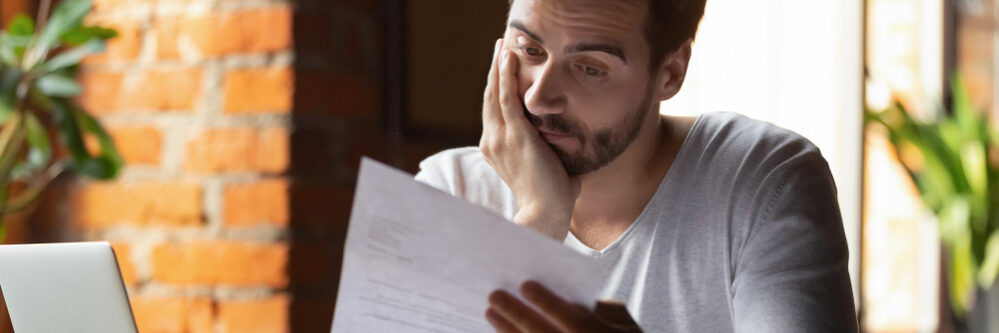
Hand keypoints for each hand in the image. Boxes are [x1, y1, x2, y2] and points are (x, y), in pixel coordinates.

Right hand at [479, 38, 580, 239]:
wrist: (545, 214)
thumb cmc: (552, 197)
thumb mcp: (548, 167)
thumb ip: (552, 153)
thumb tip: (569, 146)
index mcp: (496, 149)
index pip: (494, 111)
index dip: (497, 87)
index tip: (502, 69)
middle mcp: (492, 140)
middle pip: (490, 96)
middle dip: (495, 70)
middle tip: (499, 47)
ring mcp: (500, 137)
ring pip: (495, 92)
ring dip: (498, 66)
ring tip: (502, 45)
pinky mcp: (514, 134)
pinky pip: (506, 97)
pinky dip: (505, 75)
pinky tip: (508, 57)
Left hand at [486, 281, 642, 332]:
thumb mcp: (624, 321)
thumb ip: (601, 308)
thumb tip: (567, 299)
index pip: (571, 319)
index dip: (547, 302)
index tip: (524, 284)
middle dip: (517, 314)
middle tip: (494, 296)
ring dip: (508, 332)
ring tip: (491, 313)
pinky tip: (501, 332)